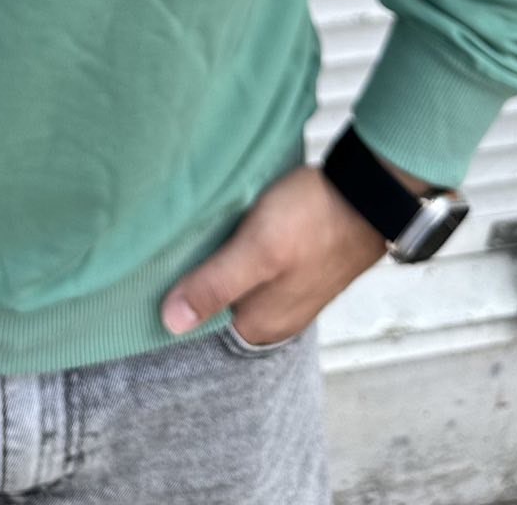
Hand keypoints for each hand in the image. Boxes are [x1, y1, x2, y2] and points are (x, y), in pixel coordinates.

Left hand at [159, 165, 389, 343]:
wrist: (370, 192)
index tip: (147, 274)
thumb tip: (170, 322)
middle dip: (194, 277)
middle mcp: (275, 314)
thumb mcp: (258, 251)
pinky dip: (236, 247)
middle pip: (219, 301)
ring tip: (184, 233)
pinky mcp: (295, 260)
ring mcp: (288, 287)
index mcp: (263, 324)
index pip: (203, 324)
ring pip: (236, 279)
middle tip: (160, 247)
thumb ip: (216, 285)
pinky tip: (222, 225)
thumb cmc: (314, 220)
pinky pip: (254, 262)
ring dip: (215, 259)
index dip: (176, 300)